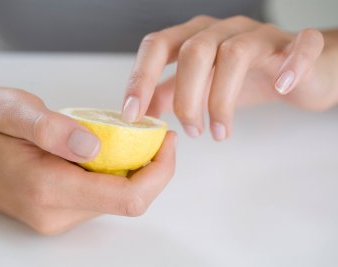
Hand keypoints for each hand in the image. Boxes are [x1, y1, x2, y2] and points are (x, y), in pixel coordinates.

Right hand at [0, 87, 175, 234]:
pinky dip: (113, 171)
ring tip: (127, 135)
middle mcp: (55, 212)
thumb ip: (52, 129)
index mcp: (47, 187)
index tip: (165, 140)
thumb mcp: (11, 111)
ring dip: (132, 168)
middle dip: (150, 167)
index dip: (158, 171)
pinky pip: (100, 194)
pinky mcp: (56, 210)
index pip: (127, 196)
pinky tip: (106, 147)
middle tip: (151, 131)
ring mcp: (56, 215)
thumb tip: (95, 146)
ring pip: (116, 198)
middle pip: (128, 200)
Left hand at [122, 15, 337, 140]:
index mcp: (194, 37)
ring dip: (223, 99)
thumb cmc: (244, 78)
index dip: (140, 77)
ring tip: (220, 133)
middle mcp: (222, 30)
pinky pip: (300, 45)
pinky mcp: (295, 45)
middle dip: (186, 97)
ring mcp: (259, 34)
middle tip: (191, 132)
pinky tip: (281, 89)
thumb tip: (141, 110)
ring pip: (235, 53)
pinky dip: (291, 65)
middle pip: (194, 51)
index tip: (132, 114)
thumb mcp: (199, 86)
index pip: (158, 45)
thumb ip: (169, 92)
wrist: (296, 71)